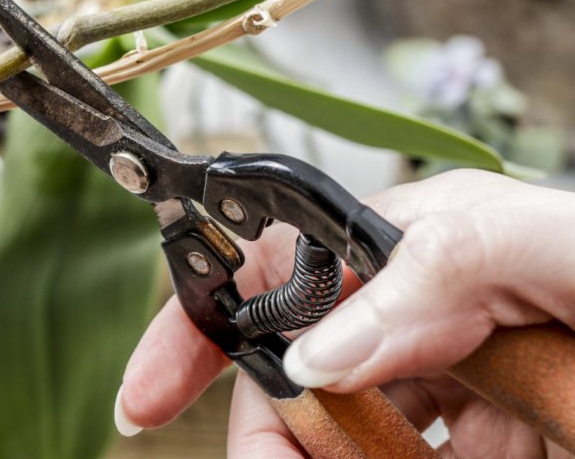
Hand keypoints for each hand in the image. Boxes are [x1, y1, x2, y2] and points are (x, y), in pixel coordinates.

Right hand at [115, 169, 574, 456]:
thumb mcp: (550, 242)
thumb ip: (442, 262)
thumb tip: (321, 346)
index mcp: (418, 257)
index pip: (270, 276)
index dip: (196, 327)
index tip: (146, 396)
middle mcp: (414, 329)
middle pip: (284, 381)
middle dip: (261, 430)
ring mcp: (443, 405)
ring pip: (325, 442)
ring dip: (305, 456)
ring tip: (353, 457)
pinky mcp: (469, 452)